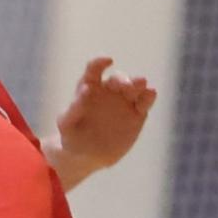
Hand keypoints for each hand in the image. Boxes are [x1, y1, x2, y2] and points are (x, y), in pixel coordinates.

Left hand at [55, 56, 156, 176]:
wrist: (87, 156)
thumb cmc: (72, 137)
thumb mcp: (66, 125)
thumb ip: (74, 108)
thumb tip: (86, 89)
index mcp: (90, 88)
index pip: (94, 70)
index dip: (100, 63)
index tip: (107, 61)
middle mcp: (110, 91)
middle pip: (118, 78)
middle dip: (123, 80)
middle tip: (126, 86)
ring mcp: (125, 101)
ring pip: (135, 86)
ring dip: (139, 83)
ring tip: (141, 84)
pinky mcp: (137, 113)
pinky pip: (145, 102)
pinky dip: (149, 96)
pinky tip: (150, 93)